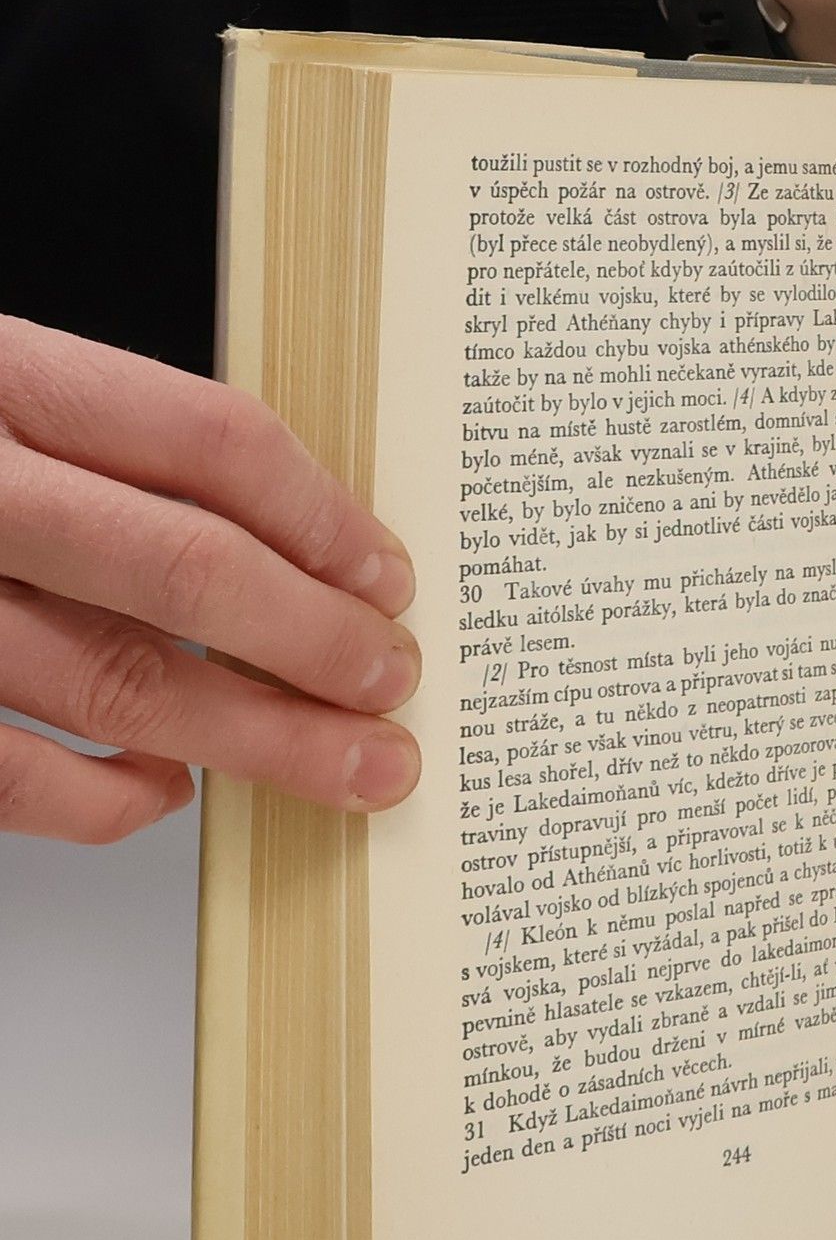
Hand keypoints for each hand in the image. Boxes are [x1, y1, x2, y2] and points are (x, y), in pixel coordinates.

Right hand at [0, 316, 421, 843]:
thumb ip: (103, 451)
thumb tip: (292, 550)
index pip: (206, 441)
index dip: (322, 518)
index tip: (388, 578)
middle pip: (185, 571)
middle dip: (317, 644)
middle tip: (394, 689)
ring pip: (117, 683)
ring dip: (255, 738)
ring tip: (349, 765)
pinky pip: (8, 777)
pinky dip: (106, 798)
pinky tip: (167, 791)